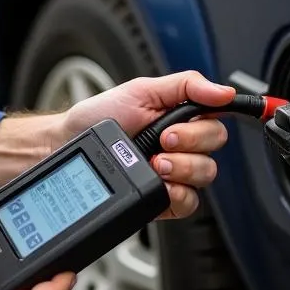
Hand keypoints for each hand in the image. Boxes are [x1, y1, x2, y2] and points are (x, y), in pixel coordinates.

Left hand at [59, 71, 235, 219]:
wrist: (64, 144)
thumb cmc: (98, 116)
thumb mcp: (141, 90)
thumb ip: (186, 86)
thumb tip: (224, 91)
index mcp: (180, 118)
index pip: (216, 122)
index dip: (206, 125)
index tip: (182, 123)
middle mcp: (181, 146)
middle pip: (214, 151)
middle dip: (189, 145)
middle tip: (161, 141)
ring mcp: (173, 174)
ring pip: (204, 177)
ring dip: (182, 169)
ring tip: (154, 163)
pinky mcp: (163, 198)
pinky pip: (190, 203)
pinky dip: (178, 194)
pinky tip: (159, 183)